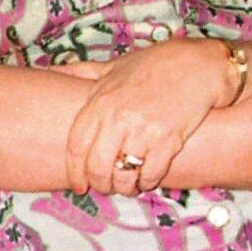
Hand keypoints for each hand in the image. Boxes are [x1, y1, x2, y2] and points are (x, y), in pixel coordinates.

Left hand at [65, 40, 233, 196]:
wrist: (200, 64)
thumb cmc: (156, 64)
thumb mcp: (116, 65)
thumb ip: (83, 72)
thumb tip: (51, 69)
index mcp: (101, 100)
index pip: (76, 146)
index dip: (75, 171)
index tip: (79, 183)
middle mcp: (118, 117)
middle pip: (97, 167)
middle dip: (100, 183)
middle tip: (106, 186)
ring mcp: (143, 130)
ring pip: (123, 175)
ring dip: (124, 186)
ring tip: (128, 185)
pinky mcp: (168, 140)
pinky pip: (150, 174)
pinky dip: (146, 182)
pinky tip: (148, 178)